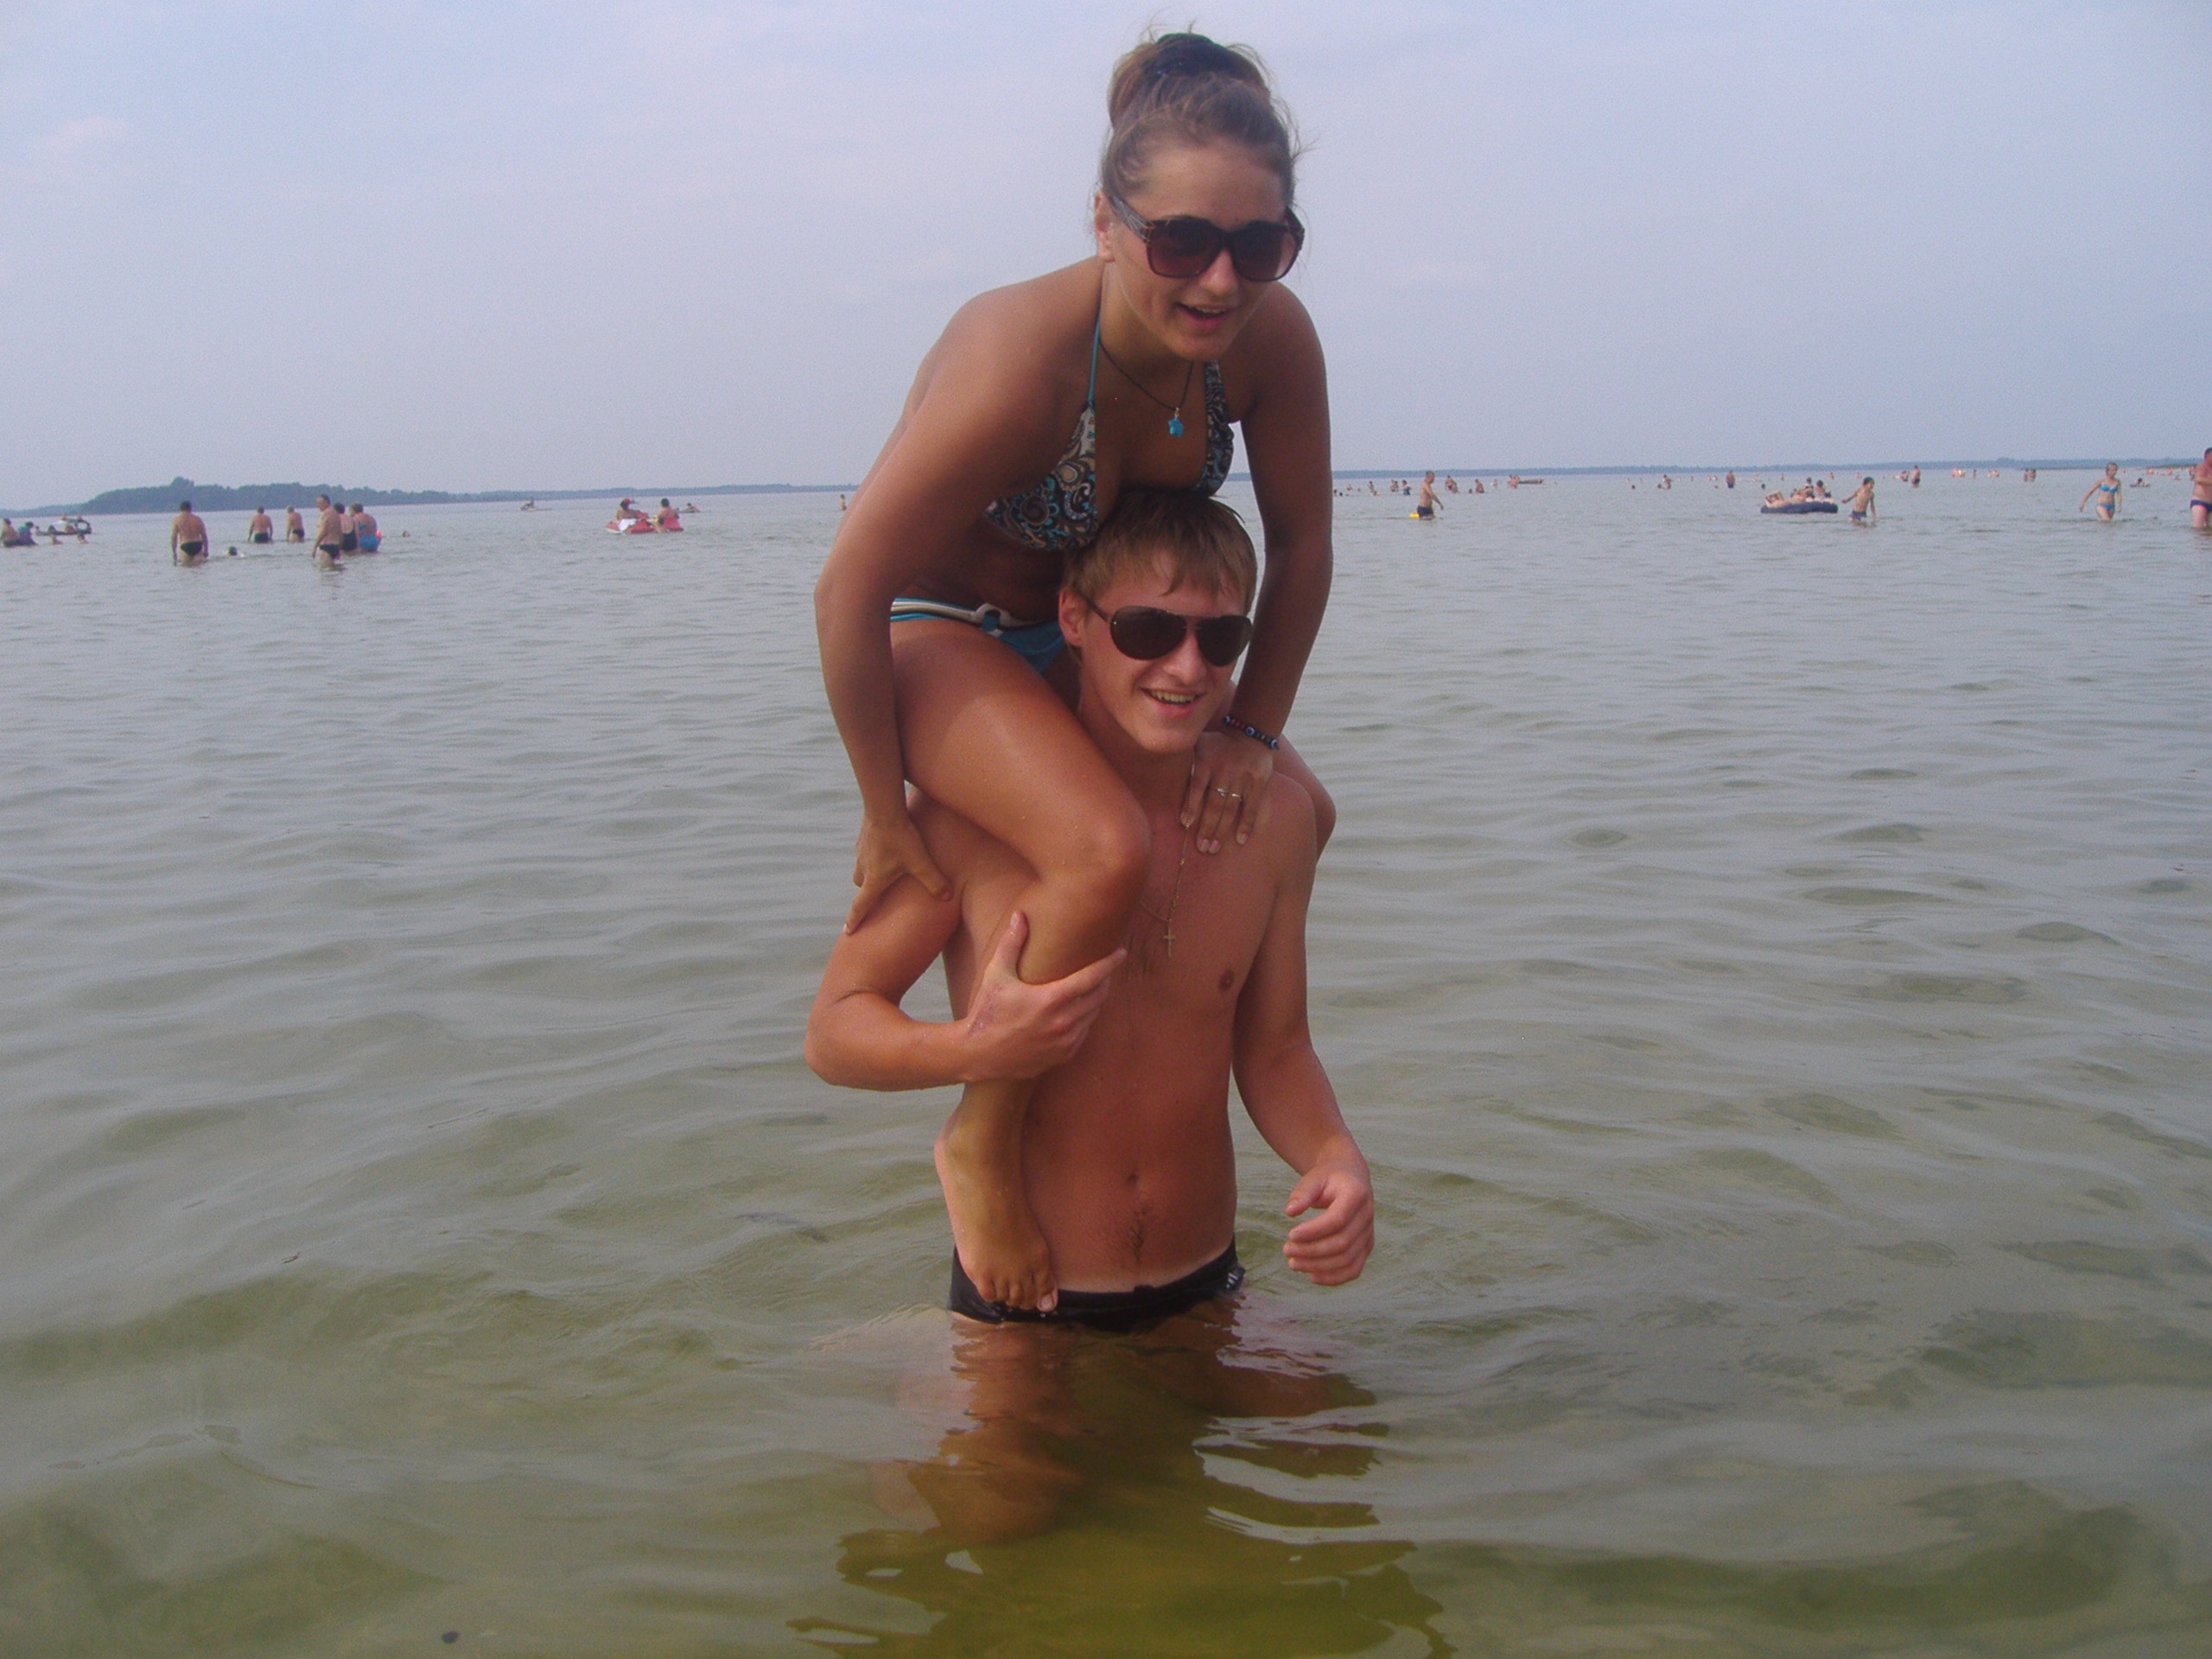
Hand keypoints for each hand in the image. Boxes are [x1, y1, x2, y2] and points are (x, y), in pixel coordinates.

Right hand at [846, 807, 950, 931]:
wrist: (884, 809)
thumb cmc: (901, 838)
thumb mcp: (921, 862)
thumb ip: (934, 881)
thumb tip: (947, 897)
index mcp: (874, 880)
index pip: (861, 905)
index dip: (855, 919)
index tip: (848, 931)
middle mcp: (863, 868)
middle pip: (861, 886)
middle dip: (869, 892)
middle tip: (879, 893)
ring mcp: (861, 852)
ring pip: (862, 868)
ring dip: (871, 871)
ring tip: (886, 868)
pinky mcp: (863, 837)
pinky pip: (866, 851)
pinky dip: (873, 854)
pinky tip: (886, 846)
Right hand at [957, 911, 1125, 1079]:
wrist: (980, 1054)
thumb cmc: (988, 1011)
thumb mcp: (997, 974)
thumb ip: (1012, 944)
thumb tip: (1020, 915)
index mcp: (1051, 999)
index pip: (1092, 977)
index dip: (1110, 963)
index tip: (1121, 953)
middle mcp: (1064, 1022)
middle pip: (1098, 995)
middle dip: (1105, 980)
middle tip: (1105, 969)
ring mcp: (1066, 1041)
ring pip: (1093, 1015)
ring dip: (1095, 1000)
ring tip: (1092, 987)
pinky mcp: (1063, 1055)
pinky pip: (1084, 1033)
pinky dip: (1085, 1019)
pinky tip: (1078, 1011)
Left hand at [1180, 727, 1273, 854]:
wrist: (1251, 733)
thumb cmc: (1218, 743)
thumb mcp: (1200, 744)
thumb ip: (1186, 758)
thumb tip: (1162, 773)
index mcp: (1207, 761)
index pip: (1198, 786)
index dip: (1192, 805)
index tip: (1185, 824)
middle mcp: (1224, 771)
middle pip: (1214, 803)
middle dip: (1207, 827)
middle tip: (1201, 847)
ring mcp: (1242, 778)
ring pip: (1231, 808)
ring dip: (1222, 830)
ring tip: (1213, 848)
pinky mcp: (1258, 783)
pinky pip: (1252, 807)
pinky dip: (1246, 824)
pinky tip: (1240, 840)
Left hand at [1282, 1154, 1372, 1285]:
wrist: (1350, 1177)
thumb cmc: (1328, 1178)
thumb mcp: (1313, 1178)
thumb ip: (1302, 1193)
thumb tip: (1290, 1212)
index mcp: (1356, 1194)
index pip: (1337, 1220)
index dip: (1314, 1231)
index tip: (1290, 1234)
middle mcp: (1367, 1216)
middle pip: (1342, 1243)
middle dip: (1311, 1251)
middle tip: (1286, 1250)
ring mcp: (1369, 1233)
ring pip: (1347, 1260)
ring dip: (1319, 1266)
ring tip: (1293, 1263)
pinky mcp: (1366, 1247)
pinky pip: (1354, 1269)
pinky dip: (1334, 1277)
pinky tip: (1312, 1276)